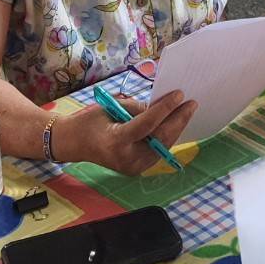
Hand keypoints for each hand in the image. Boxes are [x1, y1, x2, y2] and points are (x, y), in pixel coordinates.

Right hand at [63, 91, 196, 174]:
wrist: (73, 144)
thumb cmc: (89, 122)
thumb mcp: (112, 108)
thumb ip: (138, 109)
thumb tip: (162, 106)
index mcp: (116, 141)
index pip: (147, 124)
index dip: (165, 108)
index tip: (179, 94)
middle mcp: (126, 158)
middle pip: (160, 139)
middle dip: (178, 120)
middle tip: (191, 104)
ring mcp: (132, 167)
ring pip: (162, 146)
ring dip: (176, 129)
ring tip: (187, 111)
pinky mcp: (136, 169)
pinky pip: (157, 151)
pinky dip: (166, 137)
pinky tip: (175, 123)